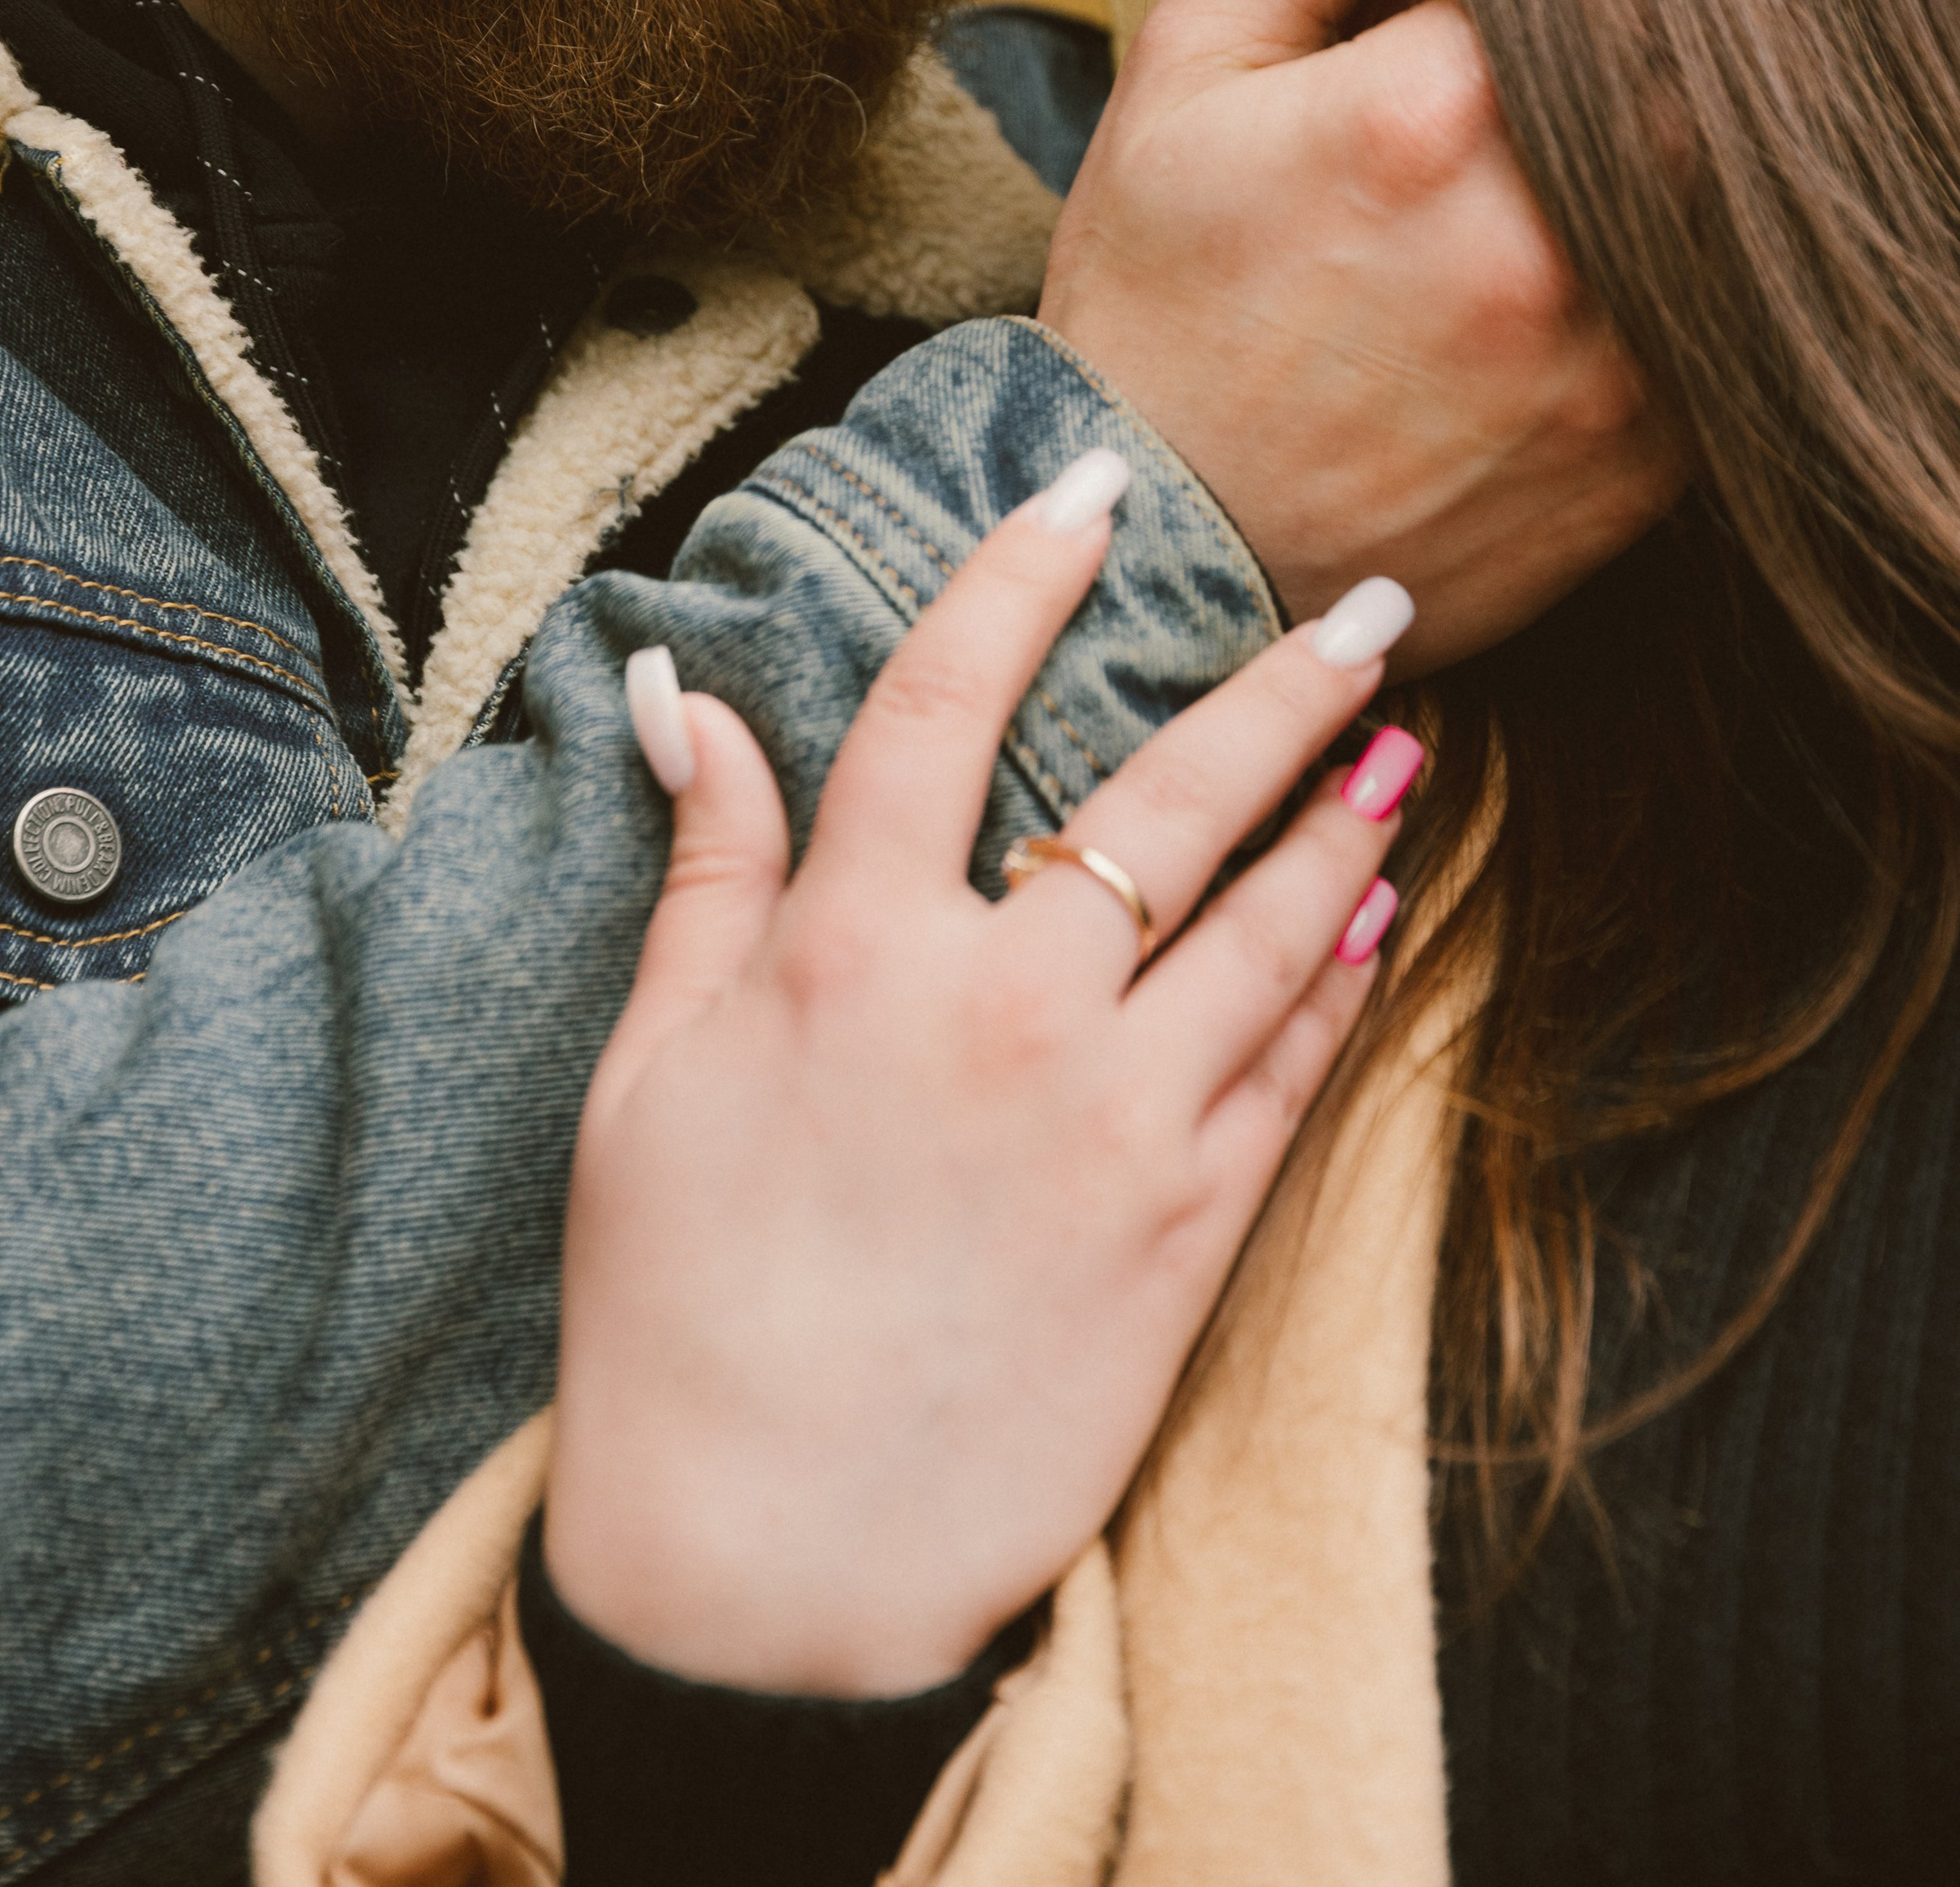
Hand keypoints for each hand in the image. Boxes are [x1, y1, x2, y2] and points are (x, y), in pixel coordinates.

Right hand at [545, 462, 1417, 1695]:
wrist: (768, 1567)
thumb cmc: (677, 1307)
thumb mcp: (648, 1073)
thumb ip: (705, 872)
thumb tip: (681, 696)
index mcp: (850, 951)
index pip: (942, 701)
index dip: (1018, 573)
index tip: (1088, 487)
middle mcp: (1000, 1008)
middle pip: (1165, 793)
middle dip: (1282, 681)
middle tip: (1373, 604)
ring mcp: (1111, 1119)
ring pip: (1269, 924)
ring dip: (1346, 817)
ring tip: (1406, 740)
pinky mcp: (1184, 1231)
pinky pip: (1291, 1067)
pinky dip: (1345, 976)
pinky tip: (1382, 910)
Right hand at [1039, 0, 1684, 670]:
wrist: (1163, 557)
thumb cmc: (1157, 303)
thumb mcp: (1180, 75)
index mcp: (1428, 111)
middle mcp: (1549, 236)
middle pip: (1691, 52)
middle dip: (1651, 18)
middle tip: (1601, 14)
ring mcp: (1619, 359)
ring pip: (1724, 188)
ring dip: (1674, 145)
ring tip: (1589, 142)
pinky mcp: (1655, 459)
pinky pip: (1722, 317)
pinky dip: (1685, 271)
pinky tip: (1599, 259)